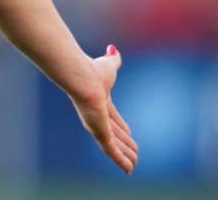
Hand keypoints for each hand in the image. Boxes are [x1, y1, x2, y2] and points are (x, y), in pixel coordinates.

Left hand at [70, 44, 138, 173]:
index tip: (130, 133)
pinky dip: (121, 160)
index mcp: (99, 102)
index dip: (122, 126)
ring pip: (113, 145)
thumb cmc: (92, 70)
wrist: (81, 77)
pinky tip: (129, 169)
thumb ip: (113, 59)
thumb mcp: (108, 65)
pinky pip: (112, 151)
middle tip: (135, 152)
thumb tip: (113, 48)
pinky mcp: (99, 132)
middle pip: (114, 133)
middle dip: (125, 143)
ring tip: (134, 164)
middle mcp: (96, 116)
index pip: (113, 118)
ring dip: (124, 155)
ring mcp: (97, 125)